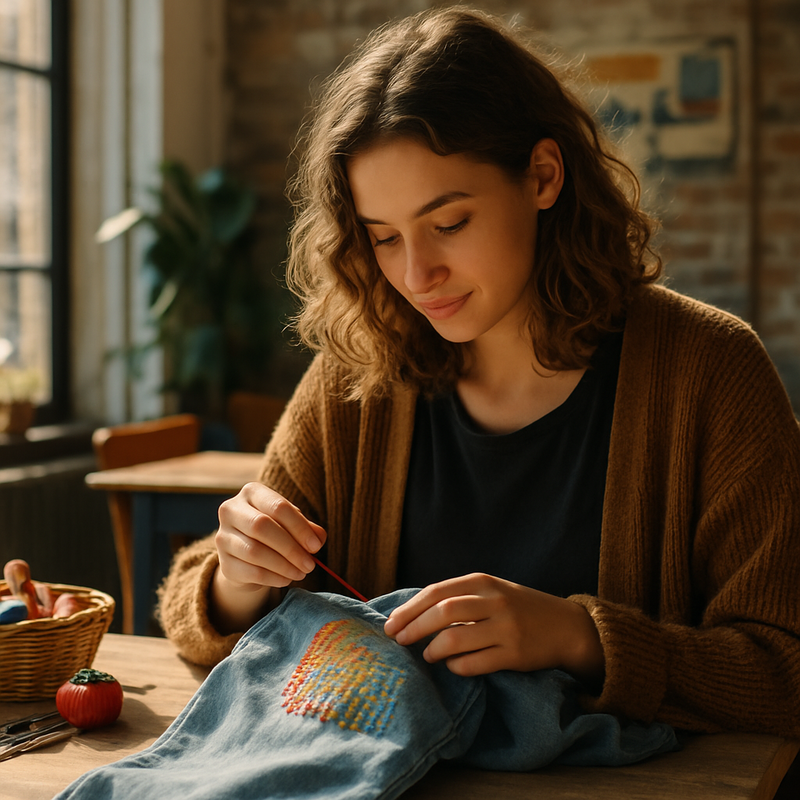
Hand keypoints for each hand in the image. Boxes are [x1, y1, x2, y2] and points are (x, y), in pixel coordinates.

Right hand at [210, 482, 325, 632]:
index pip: (278, 506)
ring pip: (254, 551)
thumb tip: (318, 539)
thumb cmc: (275, 532)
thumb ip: (308, 528)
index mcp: (252, 493)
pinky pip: (250, 572)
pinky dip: (273, 578)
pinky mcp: (224, 563)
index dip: (299, 527)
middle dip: (291, 548)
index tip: (315, 546)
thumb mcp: (293, 525)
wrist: (247, 557)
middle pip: (262, 526)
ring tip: (301, 573)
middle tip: (310, 564)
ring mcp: (223, 537)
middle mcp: (231, 510)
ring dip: (284, 566)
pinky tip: (286, 579)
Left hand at [383, 573, 603, 684]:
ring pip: (455, 639)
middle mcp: (494, 601)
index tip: (390, 624)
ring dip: (433, 650)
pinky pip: (474, 664)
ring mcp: (505, 628)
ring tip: (427, 655)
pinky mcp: (514, 654)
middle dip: (413, 628)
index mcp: (483, 582)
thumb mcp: (491, 591)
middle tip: (398, 641)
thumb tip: (412, 614)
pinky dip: (456, 667)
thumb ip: (459, 597)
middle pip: (441, 613)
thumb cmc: (519, 608)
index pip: (436, 592)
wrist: (566, 626)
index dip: (409, 609)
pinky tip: (452, 666)